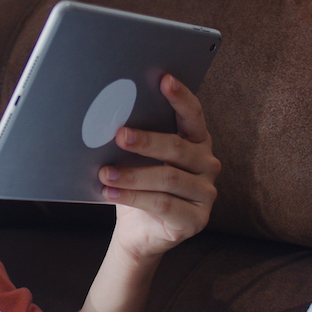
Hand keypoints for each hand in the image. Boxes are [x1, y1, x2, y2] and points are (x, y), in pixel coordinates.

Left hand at [98, 74, 219, 263]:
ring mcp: (205, 193)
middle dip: (146, 140)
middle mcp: (207, 165)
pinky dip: (133, 197)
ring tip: (104, 172)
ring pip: (167, 177)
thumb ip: (134, 141)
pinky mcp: (196, 219)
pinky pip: (162, 204)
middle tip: (119, 135)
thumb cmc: (137, 187)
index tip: (164, 80)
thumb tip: (108, 118)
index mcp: (196, 143)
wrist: (137, 232)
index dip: (180, 97)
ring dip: (132, 174)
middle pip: (177, 148)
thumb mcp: (136, 160)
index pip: (193, 116)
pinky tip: (110, 192)